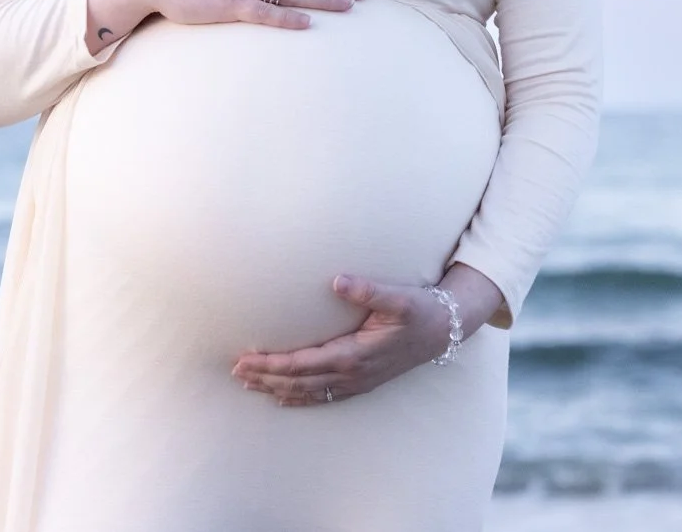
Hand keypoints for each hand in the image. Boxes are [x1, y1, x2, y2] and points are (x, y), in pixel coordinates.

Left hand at [229, 274, 458, 406]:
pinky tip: (283, 399)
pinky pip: (324, 396)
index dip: (271, 363)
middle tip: (235, 371)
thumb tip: (337, 281)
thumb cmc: (420, 310)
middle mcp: (352, 374)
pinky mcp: (362, 382)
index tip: (245, 358)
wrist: (446, 330)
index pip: (301, 364)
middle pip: (298, 382)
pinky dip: (300, 399)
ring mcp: (357, 382)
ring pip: (309, 393)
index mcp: (354, 354)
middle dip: (265, 378)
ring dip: (277, 390)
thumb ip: (368, 290)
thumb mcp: (398, 297)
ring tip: (249, 385)